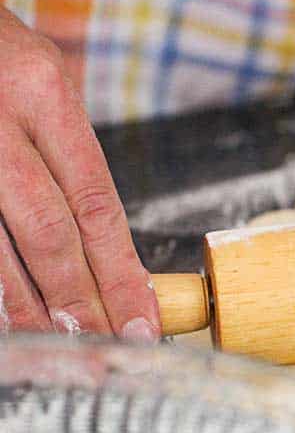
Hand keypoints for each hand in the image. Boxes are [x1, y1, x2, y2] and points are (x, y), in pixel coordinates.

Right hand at [0, 8, 158, 341]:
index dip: (123, 271)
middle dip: (80, 299)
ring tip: (62, 345)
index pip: (96, 202)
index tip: (143, 319)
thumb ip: (71, 161)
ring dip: (29, 306)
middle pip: (48, 231)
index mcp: (45, 93)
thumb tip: (109, 253)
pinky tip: (11, 316)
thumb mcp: (45, 87)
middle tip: (107, 345)